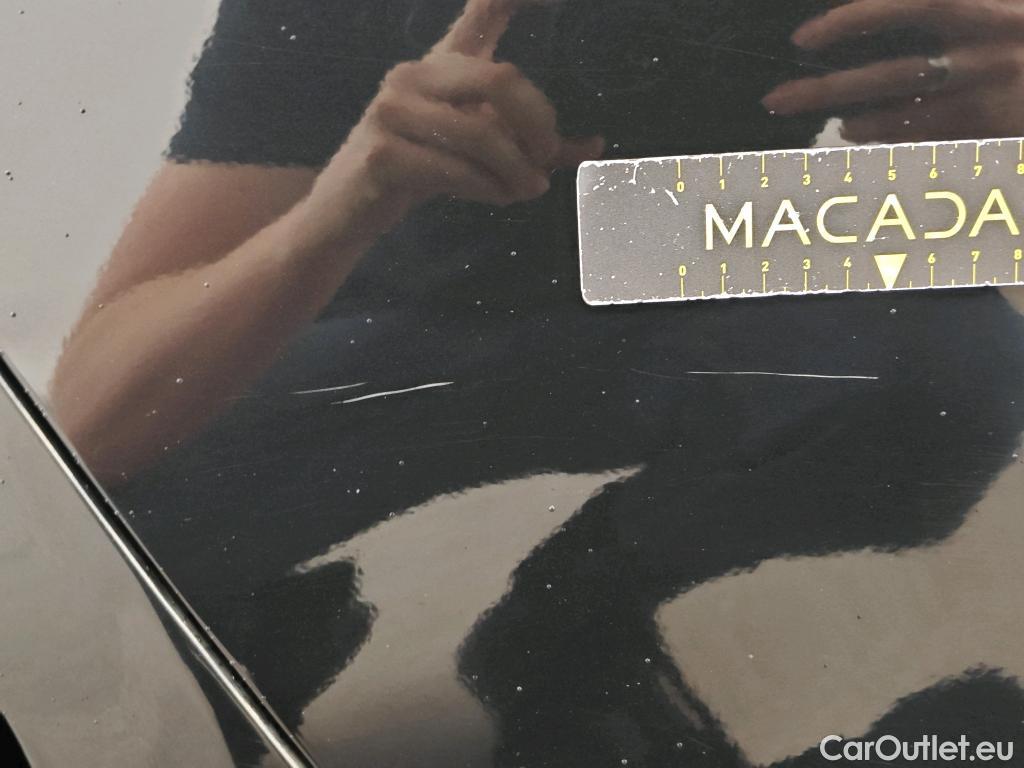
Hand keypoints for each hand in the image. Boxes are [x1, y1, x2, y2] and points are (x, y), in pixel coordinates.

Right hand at [303, 0, 602, 235]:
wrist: (348, 209)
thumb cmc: (418, 171)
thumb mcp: (476, 150)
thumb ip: (530, 143)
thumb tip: (595, 144)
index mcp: (442, 63)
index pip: (484, 10)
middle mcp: (416, 73)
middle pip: (501, 80)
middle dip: (537, 125)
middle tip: (547, 161)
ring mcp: (394, 110)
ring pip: (482, 134)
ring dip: (517, 170)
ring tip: (529, 190)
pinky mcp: (384, 154)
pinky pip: (458, 171)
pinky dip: (490, 189)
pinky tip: (499, 197)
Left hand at [762, 0, 1023, 142]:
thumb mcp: (1004, 5)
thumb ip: (949, 4)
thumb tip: (905, 8)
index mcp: (988, 9)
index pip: (910, 7)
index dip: (853, 21)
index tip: (803, 40)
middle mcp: (985, 56)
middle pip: (887, 78)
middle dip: (824, 91)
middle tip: (775, 101)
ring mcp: (992, 100)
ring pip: (905, 119)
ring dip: (862, 123)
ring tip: (841, 126)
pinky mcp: (1000, 134)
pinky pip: (936, 141)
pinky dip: (899, 141)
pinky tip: (873, 138)